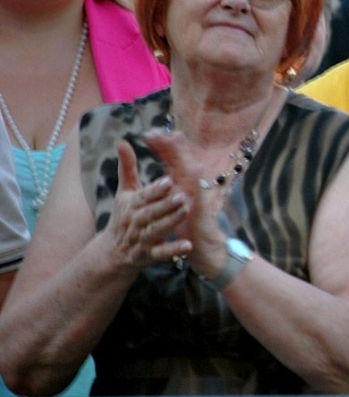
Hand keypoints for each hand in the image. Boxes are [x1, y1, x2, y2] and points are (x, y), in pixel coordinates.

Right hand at [103, 139, 190, 270]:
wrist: (113, 252)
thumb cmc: (124, 215)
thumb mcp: (125, 192)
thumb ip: (127, 168)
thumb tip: (122, 141)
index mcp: (131, 205)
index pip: (143, 196)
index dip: (155, 190)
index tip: (168, 181)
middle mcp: (135, 221)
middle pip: (150, 213)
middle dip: (165, 205)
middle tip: (182, 195)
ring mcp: (142, 239)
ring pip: (155, 231)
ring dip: (170, 222)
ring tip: (186, 212)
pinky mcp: (149, 255)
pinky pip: (161, 253)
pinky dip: (173, 250)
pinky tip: (188, 245)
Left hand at [142, 131, 227, 277]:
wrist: (208, 250)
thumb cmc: (191, 228)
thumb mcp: (176, 208)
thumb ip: (166, 191)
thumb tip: (161, 177)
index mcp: (183, 187)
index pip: (172, 162)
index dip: (163, 148)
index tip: (150, 133)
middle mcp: (192, 188)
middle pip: (183, 161)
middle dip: (172, 146)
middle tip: (160, 131)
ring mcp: (200, 197)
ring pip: (193, 171)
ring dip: (184, 156)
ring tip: (174, 141)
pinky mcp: (205, 209)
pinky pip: (202, 193)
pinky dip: (198, 180)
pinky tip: (194, 168)